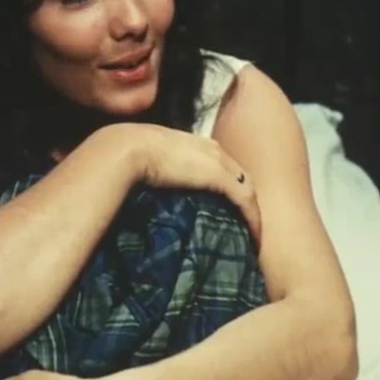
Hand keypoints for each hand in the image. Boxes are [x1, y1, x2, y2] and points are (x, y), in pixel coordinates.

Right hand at [94, 123, 261, 240]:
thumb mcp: (143, 160)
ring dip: (252, 212)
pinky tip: (254, 237)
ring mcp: (217, 162)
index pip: (221, 164)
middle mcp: (211, 149)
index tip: (226, 208)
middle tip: (245, 225)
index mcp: (194, 143)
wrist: (125, 148)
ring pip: (247, 189)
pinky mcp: (219, 177)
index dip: (227, 184)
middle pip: (239, 175)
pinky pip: (244, 201)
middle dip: (244, 198)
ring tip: (252, 236)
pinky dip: (252, 218)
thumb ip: (152, 171)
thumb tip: (143, 191)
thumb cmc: (125, 154)